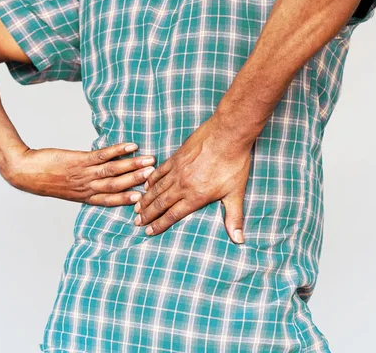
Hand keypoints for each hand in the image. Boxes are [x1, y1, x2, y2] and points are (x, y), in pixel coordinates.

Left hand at [1, 143, 155, 204]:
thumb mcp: (67, 188)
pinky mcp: (79, 160)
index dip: (128, 200)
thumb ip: (85, 186)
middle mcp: (87, 187)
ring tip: (149, 161)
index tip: (144, 199)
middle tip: (155, 177)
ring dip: (133, 166)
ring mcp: (84, 173)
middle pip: (117, 186)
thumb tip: (102, 180)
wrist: (25, 173)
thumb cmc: (45, 180)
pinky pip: (102, 155)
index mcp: (85, 197)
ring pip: (113, 171)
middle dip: (137, 182)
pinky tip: (130, 146)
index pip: (111, 200)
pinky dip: (118, 150)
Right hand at [133, 114, 253, 243]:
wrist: (228, 135)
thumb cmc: (234, 164)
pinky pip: (159, 171)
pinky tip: (145, 185)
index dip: (159, 225)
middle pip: (160, 203)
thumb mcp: (236, 193)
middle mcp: (183, 185)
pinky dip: (151, 180)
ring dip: (145, 199)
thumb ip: (234, 217)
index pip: (173, 214)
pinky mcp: (176, 157)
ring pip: (156, 188)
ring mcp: (177, 170)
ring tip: (137, 208)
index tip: (148, 232)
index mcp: (195, 196)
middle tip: (136, 222)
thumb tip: (239, 240)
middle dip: (147, 214)